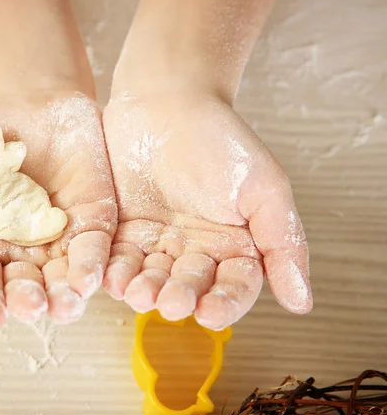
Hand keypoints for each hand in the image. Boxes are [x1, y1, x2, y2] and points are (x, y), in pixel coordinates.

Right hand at [0, 93, 116, 326]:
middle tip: (32, 306)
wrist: (29, 101)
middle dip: (29, 299)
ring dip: (66, 294)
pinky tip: (91, 277)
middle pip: (25, 286)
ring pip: (63, 277)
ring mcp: (60, 236)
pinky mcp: (93, 220)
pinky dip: (93, 264)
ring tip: (65, 304)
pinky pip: (95, 248)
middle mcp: (21, 248)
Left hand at [102, 91, 310, 329]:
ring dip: (144, 290)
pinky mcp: (122, 230)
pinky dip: (114, 269)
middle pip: (189, 286)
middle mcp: (195, 249)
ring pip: (151, 278)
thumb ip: (283, 242)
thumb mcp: (264, 187)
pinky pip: (117, 258)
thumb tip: (302, 302)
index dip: (225, 304)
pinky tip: (111, 276)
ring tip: (138, 292)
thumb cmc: (220, 139)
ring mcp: (157, 241)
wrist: (166, 100)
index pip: (235, 287)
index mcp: (235, 244)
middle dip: (180, 297)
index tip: (209, 313)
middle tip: (171, 301)